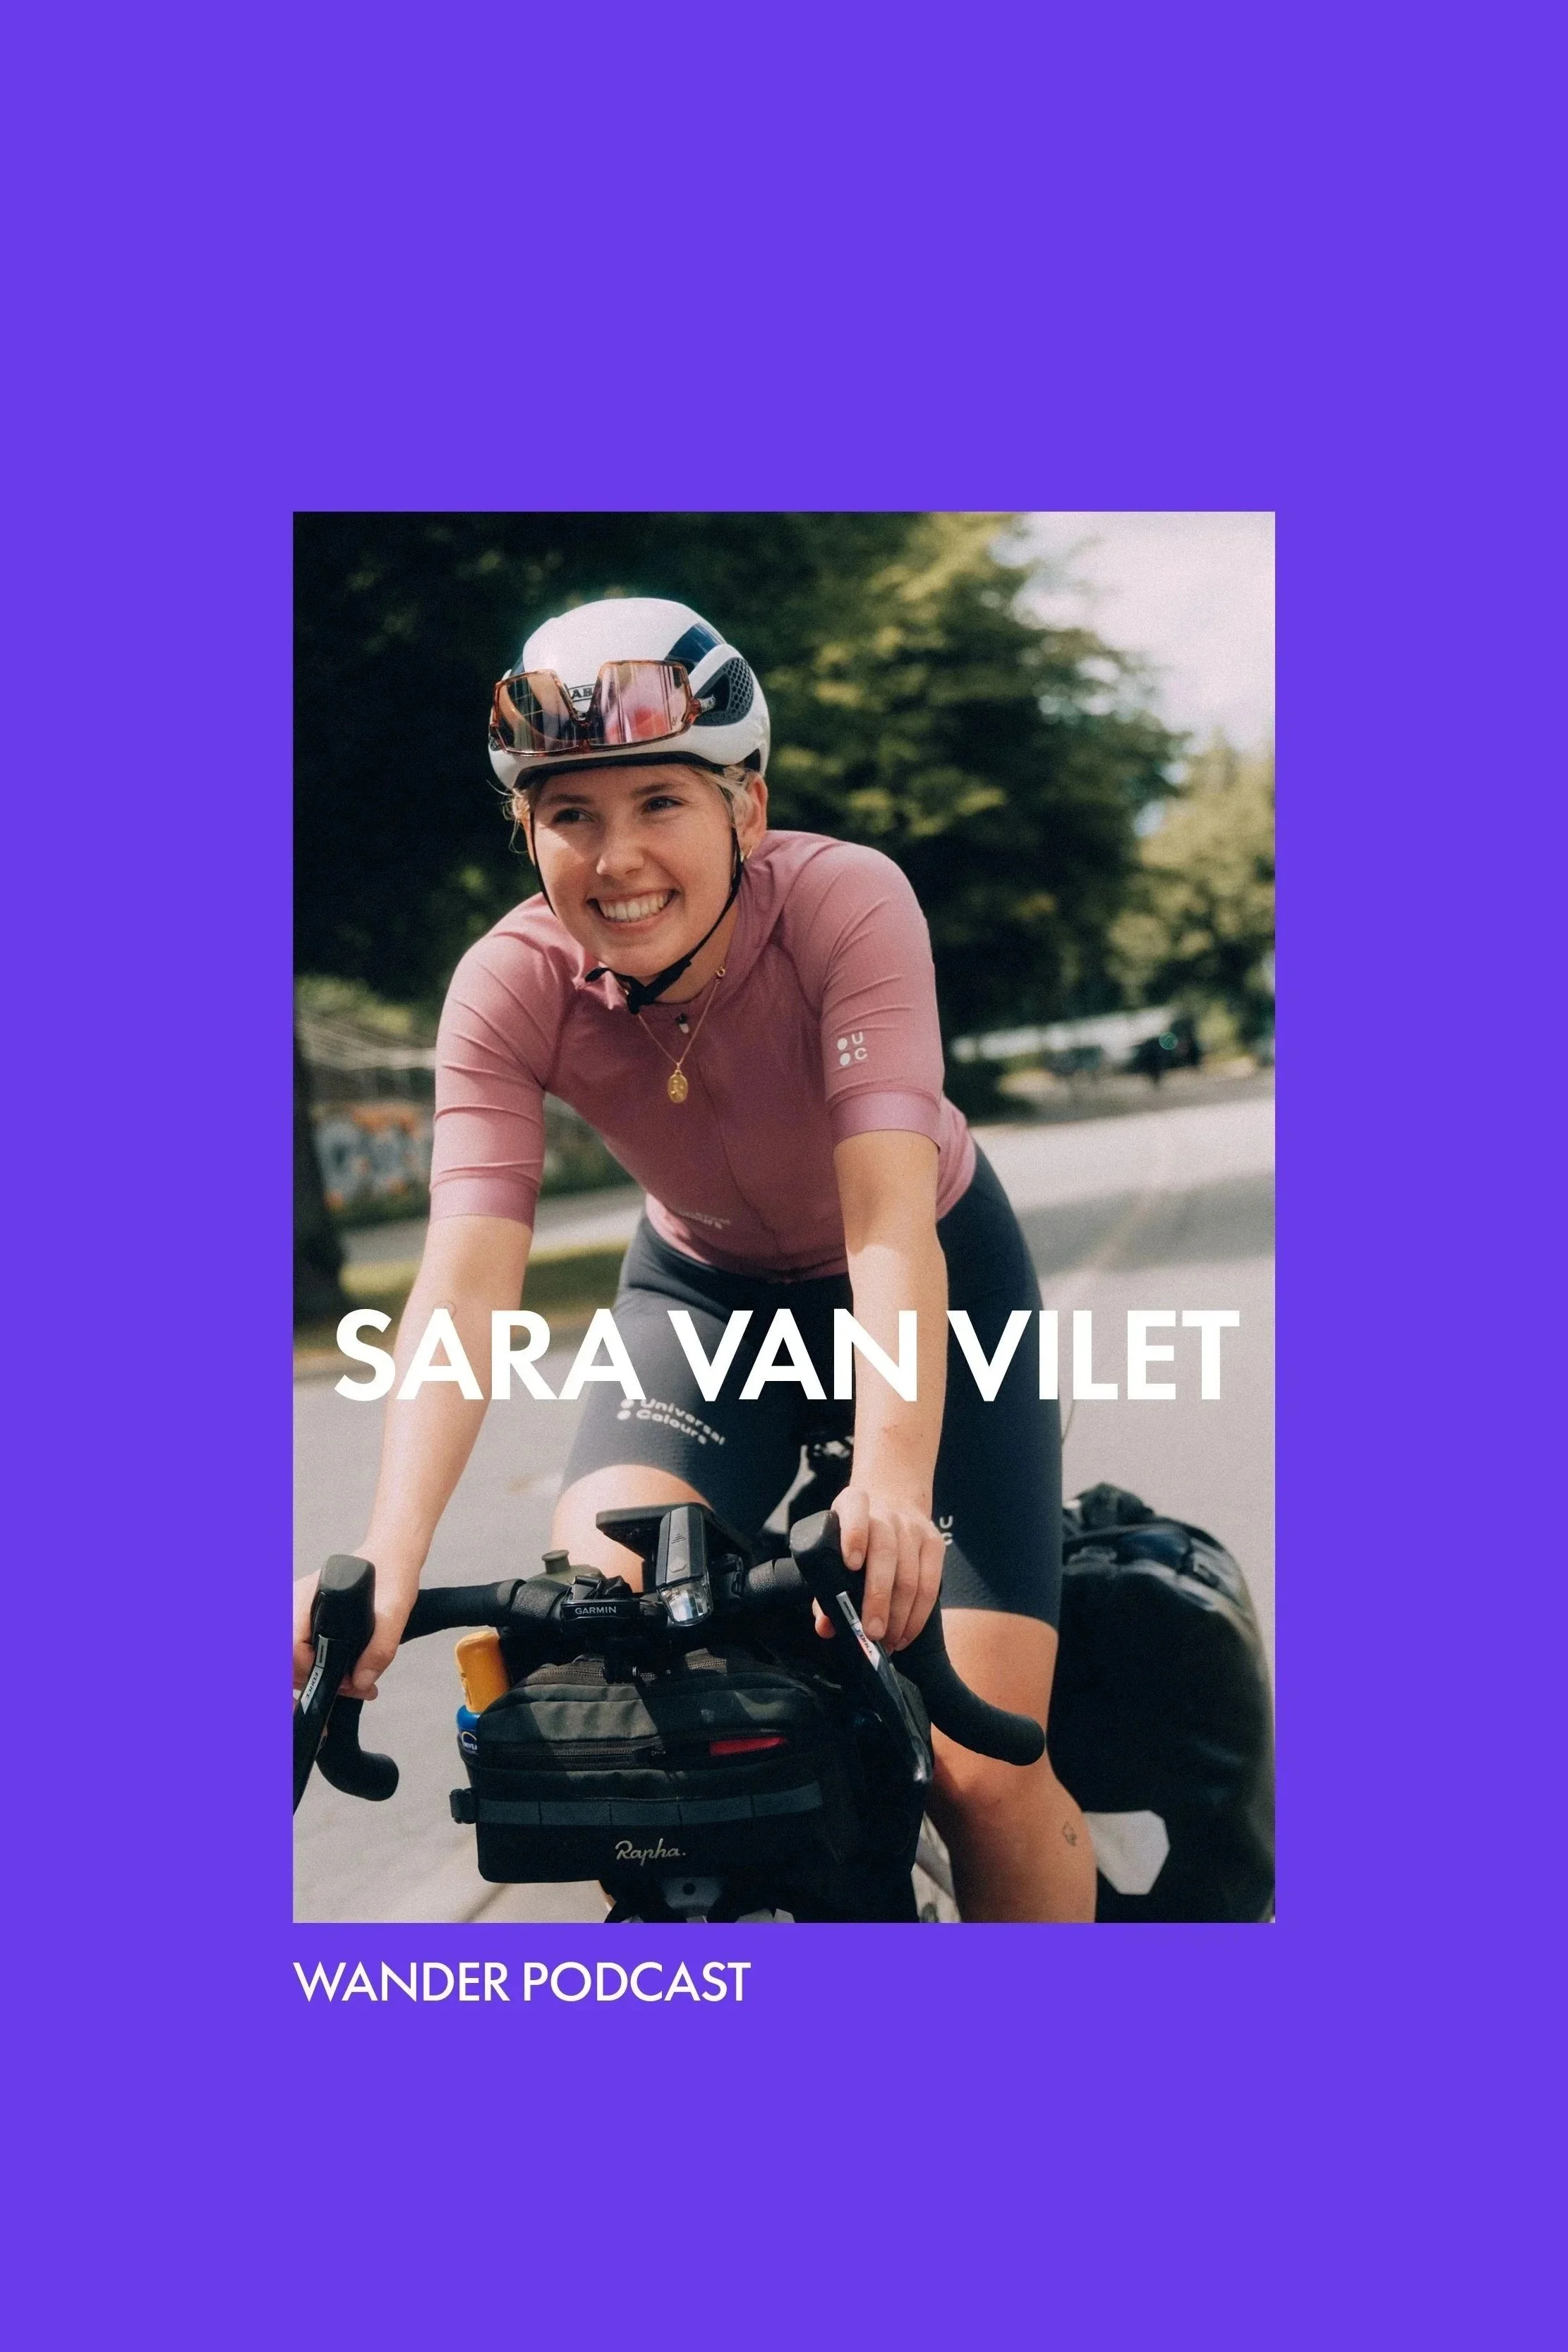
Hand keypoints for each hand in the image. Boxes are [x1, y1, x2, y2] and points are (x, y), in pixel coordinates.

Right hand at [292, 1564, 417, 1700]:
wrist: (390, 1560)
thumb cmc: (390, 1578)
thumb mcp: (395, 1612)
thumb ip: (380, 1648)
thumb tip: (360, 1682)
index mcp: (310, 1597)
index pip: (291, 1646)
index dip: (311, 1670)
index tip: (342, 1681)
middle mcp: (294, 1604)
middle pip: (283, 1657)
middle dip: (310, 1681)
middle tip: (347, 1688)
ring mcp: (295, 1613)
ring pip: (286, 1658)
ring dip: (310, 1678)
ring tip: (349, 1686)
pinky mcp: (302, 1621)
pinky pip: (295, 1652)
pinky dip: (311, 1669)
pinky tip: (337, 1675)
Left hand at [817, 1489, 945, 1651]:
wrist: (894, 1497)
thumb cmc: (854, 1532)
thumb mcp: (834, 1541)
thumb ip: (826, 1585)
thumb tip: (825, 1627)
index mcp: (853, 1505)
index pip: (855, 1511)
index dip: (854, 1535)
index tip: (851, 1564)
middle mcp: (885, 1514)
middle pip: (885, 1554)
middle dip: (878, 1598)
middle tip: (871, 1632)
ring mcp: (913, 1528)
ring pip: (910, 1575)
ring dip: (899, 1616)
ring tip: (888, 1642)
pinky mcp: (934, 1544)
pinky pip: (931, 1584)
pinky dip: (918, 1615)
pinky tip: (905, 1634)